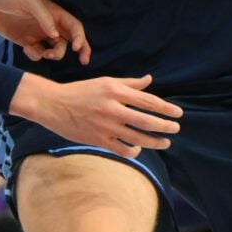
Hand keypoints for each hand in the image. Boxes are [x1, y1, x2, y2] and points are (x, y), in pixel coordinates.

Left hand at [0, 0, 89, 63]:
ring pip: (56, 49)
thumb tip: (56, 35)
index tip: (77, 48)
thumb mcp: (28, 0)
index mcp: (54, 11)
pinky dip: (36, 55)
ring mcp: (38, 34)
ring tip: (46, 54)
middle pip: (71, 38)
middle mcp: (49, 24)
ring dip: (55, 54)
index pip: (74, 25)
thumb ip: (44, 16)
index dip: (80, 37)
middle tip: (83, 61)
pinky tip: (26, 49)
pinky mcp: (26, 42)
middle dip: (80, 49)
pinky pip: (38, 53)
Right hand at [15, 73, 180, 155]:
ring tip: (165, 142)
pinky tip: (138, 149)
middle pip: (145, 120)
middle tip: (176, 129)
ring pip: (136, 138)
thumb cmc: (80, 91)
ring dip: (154, 142)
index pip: (147, 100)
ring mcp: (105, 126)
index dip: (165, 108)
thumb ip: (129, 83)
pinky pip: (121, 149)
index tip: (178, 113)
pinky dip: (133, 151)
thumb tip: (149, 80)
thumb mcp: (105, 81)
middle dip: (165, 126)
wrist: (53, 104)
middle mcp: (112, 108)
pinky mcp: (97, 139)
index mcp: (115, 91)